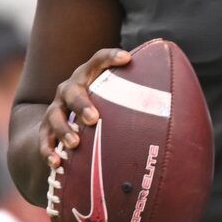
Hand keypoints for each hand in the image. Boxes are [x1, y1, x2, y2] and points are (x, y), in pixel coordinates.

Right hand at [41, 47, 132, 173]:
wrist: (59, 119)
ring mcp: (54, 109)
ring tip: (75, 144)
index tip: (126, 58)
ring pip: (54, 116)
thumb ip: (135, 97)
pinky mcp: (45, 130)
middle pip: (73, 92)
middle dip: (82, 105)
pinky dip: (48, 151)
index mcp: (87, 78)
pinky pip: (44, 140)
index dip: (110, 57)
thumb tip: (177, 108)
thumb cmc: (99, 106)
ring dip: (64, 130)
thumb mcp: (112, 97)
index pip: (98, 61)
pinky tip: (57, 164)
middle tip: (94, 119)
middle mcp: (69, 90)